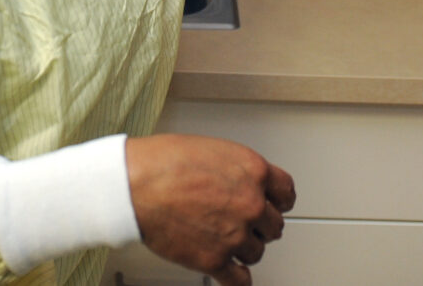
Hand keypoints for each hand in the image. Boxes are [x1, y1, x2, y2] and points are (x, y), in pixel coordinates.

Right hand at [126, 134, 295, 285]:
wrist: (136, 185)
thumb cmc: (163, 162)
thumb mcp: (212, 149)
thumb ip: (235, 170)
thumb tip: (239, 182)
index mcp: (253, 171)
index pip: (286, 193)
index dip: (278, 201)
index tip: (274, 205)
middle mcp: (251, 203)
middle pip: (274, 226)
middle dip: (259, 225)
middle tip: (243, 222)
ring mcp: (235, 234)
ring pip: (257, 252)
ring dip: (243, 249)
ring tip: (225, 240)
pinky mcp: (216, 260)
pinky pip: (239, 280)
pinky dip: (236, 278)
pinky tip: (231, 272)